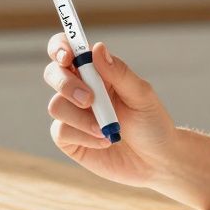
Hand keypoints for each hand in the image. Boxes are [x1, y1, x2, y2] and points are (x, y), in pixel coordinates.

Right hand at [43, 34, 176, 187]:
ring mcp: (73, 115)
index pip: (68, 50)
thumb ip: (119, 72)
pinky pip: (60, 131)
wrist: (156, 162)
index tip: (67, 56)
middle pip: (53, 74)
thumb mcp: (142, 95)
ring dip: (82, 118)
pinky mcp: (69, 139)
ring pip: (56, 106)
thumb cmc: (152, 123)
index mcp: (97, 72)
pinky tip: (104, 142)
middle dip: (66, 84)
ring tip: (108, 130)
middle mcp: (80, 89)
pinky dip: (84, 136)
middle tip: (90, 100)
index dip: (60, 48)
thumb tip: (97, 48)